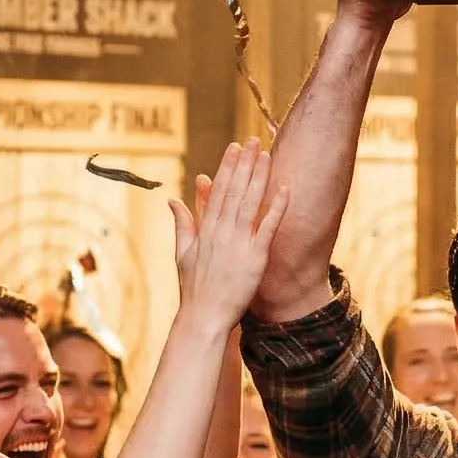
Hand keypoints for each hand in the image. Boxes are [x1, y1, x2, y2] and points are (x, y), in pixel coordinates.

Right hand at [171, 141, 287, 327]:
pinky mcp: (255, 257)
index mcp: (205, 229)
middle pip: (234, 190)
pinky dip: (276, 208)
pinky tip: (284, 189)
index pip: (217, 190)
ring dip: (259, 177)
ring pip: (249, 203)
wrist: (204, 316)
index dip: (227, 166)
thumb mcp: (182, 252)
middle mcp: (221, 232)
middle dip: (244, 163)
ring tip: (267, 155)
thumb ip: (182, 223)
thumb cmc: (194, 288)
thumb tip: (173, 199)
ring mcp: (238, 243)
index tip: (234, 147)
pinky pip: (268, 227)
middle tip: (254, 140)